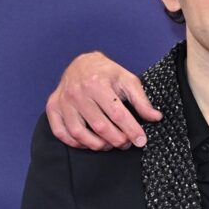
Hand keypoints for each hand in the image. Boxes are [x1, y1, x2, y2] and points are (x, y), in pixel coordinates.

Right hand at [45, 51, 161, 149]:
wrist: (82, 64)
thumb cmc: (107, 73)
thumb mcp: (128, 80)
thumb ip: (142, 100)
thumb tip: (156, 117)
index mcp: (98, 83)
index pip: (118, 114)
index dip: (131, 130)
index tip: (141, 140)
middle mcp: (78, 92)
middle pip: (100, 126)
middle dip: (117, 140)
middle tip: (127, 144)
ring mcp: (63, 101)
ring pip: (80, 133)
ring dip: (98, 145)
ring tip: (111, 144)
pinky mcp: (52, 107)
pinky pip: (61, 132)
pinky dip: (76, 142)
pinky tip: (89, 142)